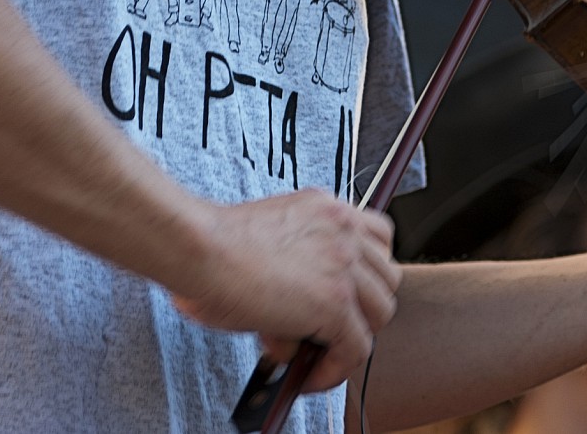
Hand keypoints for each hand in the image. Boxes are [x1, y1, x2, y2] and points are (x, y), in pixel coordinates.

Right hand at [169, 190, 401, 391]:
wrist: (199, 247)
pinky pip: (356, 349)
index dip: (365, 274)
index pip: (376, 237)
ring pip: (380, 313)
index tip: (346, 295)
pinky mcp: (334, 302)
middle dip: (362, 307)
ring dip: (350, 337)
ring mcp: (344, 264)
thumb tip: (292, 326)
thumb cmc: (214, 246)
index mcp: (326, 208)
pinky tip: (307, 376)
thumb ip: (295, 268)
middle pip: (386, 277)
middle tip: (326, 328)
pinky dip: (335, 371)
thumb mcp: (269, 244)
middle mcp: (343, 229)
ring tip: (312, 352)